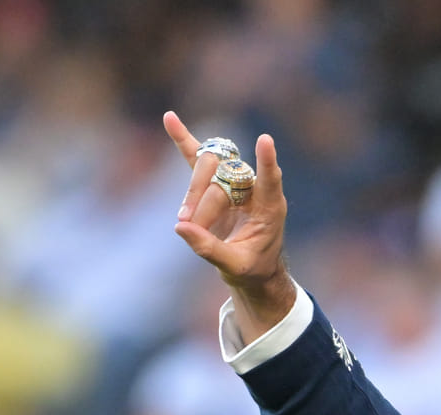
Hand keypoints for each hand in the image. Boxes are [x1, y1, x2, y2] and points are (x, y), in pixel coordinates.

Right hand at [162, 112, 297, 342]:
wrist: (251, 268)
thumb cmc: (252, 268)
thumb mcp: (235, 266)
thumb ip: (210, 248)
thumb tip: (180, 228)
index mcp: (270, 208)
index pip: (270, 180)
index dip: (266, 161)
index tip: (265, 140)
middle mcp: (253, 188)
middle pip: (225, 177)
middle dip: (203, 202)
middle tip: (187, 224)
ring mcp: (233, 181)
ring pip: (208, 168)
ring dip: (192, 192)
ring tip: (183, 220)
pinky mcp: (214, 182)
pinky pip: (198, 158)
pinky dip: (183, 140)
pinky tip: (170, 119)